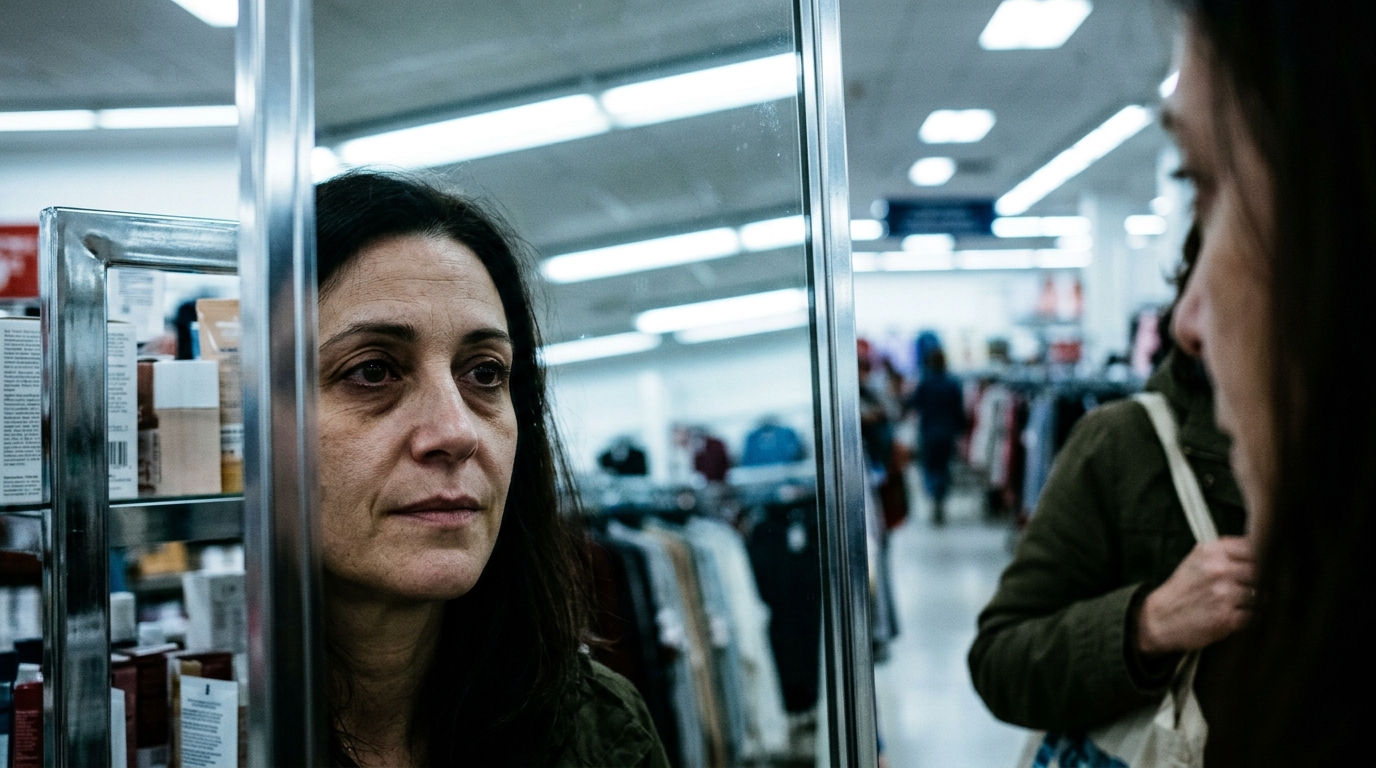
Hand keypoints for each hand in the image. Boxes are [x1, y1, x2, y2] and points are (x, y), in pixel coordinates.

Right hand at [1136, 536, 1254, 655]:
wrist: (1160, 618)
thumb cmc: (1182, 590)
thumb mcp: (1197, 559)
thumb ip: (1226, 551)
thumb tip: (1260, 547)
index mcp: (1211, 551)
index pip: (1254, 546)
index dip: (1261, 555)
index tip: (1262, 561)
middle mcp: (1219, 570)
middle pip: (1262, 570)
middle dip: (1261, 578)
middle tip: (1253, 584)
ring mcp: (1225, 594)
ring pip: (1262, 593)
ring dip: (1256, 599)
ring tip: (1242, 601)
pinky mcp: (1228, 618)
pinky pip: (1255, 614)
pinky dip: (1249, 615)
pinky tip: (1236, 614)